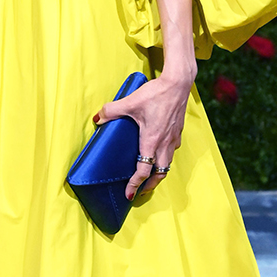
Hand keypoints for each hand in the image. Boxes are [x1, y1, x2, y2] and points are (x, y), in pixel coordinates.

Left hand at [93, 72, 192, 200]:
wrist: (178, 83)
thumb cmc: (156, 94)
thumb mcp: (129, 102)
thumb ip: (111, 111)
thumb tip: (97, 119)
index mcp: (152, 141)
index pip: (143, 171)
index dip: (135, 184)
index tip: (129, 194)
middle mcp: (164, 144)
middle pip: (159, 174)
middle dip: (149, 186)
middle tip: (140, 192)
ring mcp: (173, 139)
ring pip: (167, 164)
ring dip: (158, 174)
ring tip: (150, 178)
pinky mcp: (177, 132)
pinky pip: (171, 152)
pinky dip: (165, 159)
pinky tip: (159, 153)